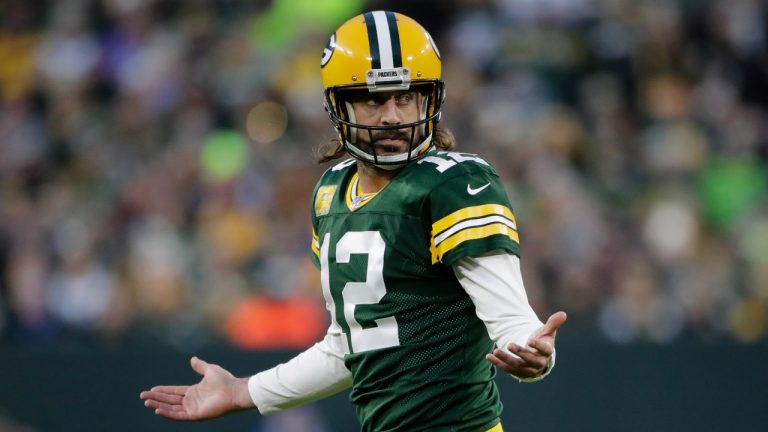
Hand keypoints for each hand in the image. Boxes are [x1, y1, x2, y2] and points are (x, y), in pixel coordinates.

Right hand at [139, 356, 253, 420]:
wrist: (233, 390)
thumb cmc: (225, 380)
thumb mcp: (209, 370)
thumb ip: (200, 366)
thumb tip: (192, 359)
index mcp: (194, 391)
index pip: (174, 392)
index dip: (163, 390)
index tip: (151, 389)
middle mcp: (191, 401)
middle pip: (169, 400)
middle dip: (156, 398)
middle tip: (142, 396)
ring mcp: (193, 409)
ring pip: (171, 408)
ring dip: (158, 405)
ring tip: (146, 402)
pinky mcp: (195, 415)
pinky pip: (178, 415)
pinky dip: (168, 413)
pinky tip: (158, 410)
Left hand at [485, 311, 566, 378]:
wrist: (538, 358)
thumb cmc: (543, 342)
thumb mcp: (547, 332)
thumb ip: (553, 323)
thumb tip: (563, 313)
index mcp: (547, 352)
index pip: (544, 350)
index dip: (538, 346)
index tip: (530, 340)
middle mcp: (538, 363)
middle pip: (529, 360)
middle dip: (519, 353)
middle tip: (509, 344)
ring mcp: (528, 370)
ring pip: (516, 366)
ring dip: (505, 359)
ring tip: (495, 351)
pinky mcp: (518, 373)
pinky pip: (507, 369)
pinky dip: (498, 363)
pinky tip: (489, 356)